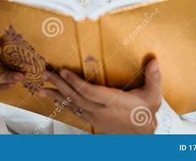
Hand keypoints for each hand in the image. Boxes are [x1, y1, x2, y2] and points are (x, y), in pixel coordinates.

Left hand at [38, 58, 161, 133]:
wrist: (143, 134)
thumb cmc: (146, 112)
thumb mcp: (153, 95)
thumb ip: (153, 77)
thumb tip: (154, 60)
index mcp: (113, 102)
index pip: (89, 92)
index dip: (75, 82)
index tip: (63, 71)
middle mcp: (101, 111)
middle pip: (75, 97)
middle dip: (59, 84)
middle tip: (46, 73)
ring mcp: (95, 117)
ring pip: (72, 105)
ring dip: (56, 95)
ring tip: (41, 88)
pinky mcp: (92, 120)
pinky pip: (74, 111)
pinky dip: (62, 104)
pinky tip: (53, 98)